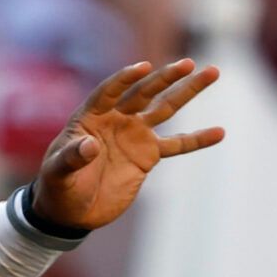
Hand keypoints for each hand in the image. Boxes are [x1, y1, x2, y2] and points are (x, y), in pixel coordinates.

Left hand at [33, 59, 223, 231]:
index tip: (144, 68)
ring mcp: (134, 135)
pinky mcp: (147, 155)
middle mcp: (115, 120)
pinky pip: (177, 145)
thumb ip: (71, 158)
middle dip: (166, 78)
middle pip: (144, 93)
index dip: (125, 80)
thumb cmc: (58, 188)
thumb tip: (90, 146)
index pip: (109, 92)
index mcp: (90, 117)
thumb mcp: (58, 174)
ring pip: (165, 109)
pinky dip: (197, 139)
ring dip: (187, 92)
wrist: (71, 212)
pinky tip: (219, 132)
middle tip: (189, 63)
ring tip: (212, 72)